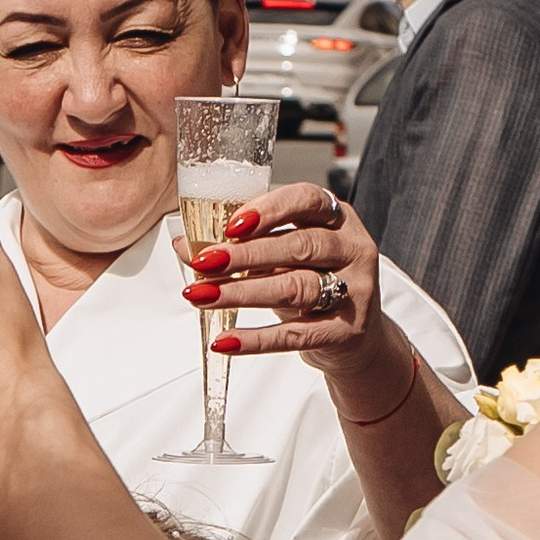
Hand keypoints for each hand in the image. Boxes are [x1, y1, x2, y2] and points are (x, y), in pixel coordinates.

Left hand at [183, 180, 433, 416]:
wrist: (354, 337)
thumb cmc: (311, 282)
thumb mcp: (282, 257)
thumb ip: (241, 246)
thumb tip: (184, 244)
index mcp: (336, 218)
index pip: (307, 200)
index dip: (270, 209)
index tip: (232, 225)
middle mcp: (352, 249)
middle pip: (299, 246)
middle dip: (246, 255)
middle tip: (203, 263)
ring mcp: (355, 291)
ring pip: (296, 287)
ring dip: (243, 293)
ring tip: (202, 296)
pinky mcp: (348, 332)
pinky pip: (297, 335)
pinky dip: (257, 339)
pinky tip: (225, 339)